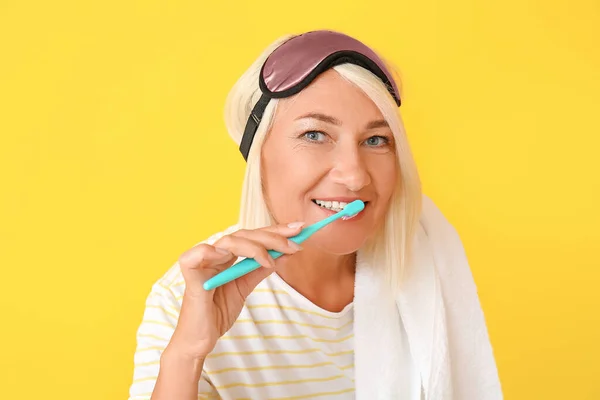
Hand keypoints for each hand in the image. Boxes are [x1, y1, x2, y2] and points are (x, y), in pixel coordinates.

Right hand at [166, 222, 303, 359]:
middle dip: (272, 237)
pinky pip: (198, 253)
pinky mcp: (192, 274)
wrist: (200, 340)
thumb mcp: (244, 288)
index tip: (299, 229)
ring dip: (255, 247)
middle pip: (244, 235)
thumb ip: (258, 270)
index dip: (275, 231)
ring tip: (271, 261)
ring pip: (229, 241)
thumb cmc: (217, 313)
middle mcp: (214, 254)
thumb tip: (282, 254)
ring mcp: (202, 262)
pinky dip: (215, 251)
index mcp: (226, 256)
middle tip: (294, 245)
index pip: (253, 237)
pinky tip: (234, 258)